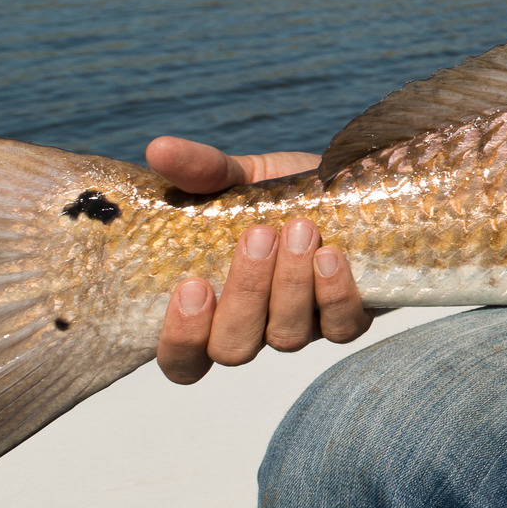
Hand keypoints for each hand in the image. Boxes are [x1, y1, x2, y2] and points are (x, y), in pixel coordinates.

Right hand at [145, 138, 371, 383]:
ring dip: (291, 284)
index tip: (191, 286)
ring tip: (300, 229)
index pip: (182, 359)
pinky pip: (342, 327)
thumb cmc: (274, 193)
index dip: (181, 339)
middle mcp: (253, 328)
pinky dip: (336, 294)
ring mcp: (301, 327)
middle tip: (258, 235)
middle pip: (234, 348)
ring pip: (287, 338)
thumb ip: (198, 170)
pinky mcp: (348, 317)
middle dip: (244, 293)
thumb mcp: (235, 178)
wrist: (343, 186)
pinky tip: (332, 254)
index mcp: (210, 308)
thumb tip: (157, 148)